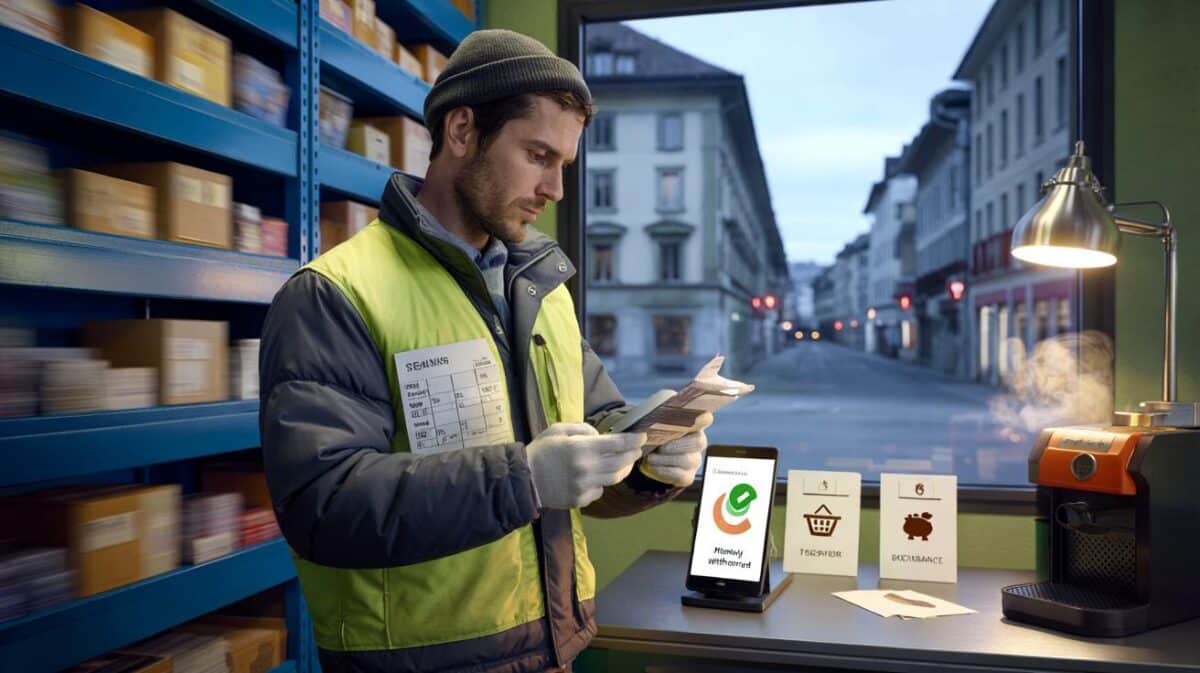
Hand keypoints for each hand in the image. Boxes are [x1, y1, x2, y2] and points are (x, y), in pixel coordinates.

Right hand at [526, 422, 645, 508]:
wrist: (524, 480)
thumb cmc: (541, 450)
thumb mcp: (558, 429)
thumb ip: (582, 429)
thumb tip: (600, 436)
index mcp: (581, 448)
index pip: (617, 444)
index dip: (633, 440)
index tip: (641, 437)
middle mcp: (587, 469)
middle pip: (621, 463)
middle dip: (632, 455)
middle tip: (636, 449)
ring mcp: (584, 487)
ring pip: (614, 479)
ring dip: (623, 470)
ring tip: (625, 463)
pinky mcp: (580, 500)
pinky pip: (599, 491)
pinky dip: (601, 483)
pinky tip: (597, 477)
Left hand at [642, 412, 712, 486]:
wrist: (649, 458)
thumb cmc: (653, 436)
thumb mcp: (655, 426)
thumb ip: (659, 421)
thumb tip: (651, 423)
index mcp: (692, 425)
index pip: (705, 419)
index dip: (703, 418)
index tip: (697, 417)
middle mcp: (698, 442)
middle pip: (698, 442)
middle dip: (676, 445)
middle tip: (659, 447)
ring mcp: (695, 460)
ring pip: (687, 460)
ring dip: (665, 459)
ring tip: (650, 457)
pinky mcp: (688, 476)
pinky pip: (679, 475)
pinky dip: (663, 470)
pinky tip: (652, 466)